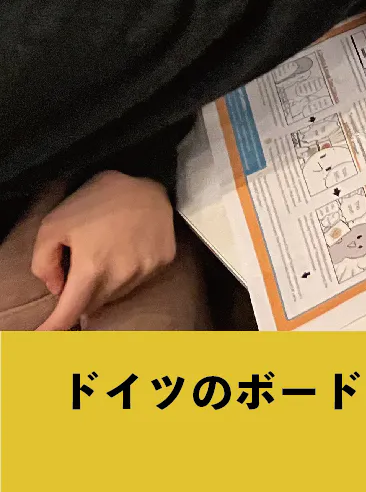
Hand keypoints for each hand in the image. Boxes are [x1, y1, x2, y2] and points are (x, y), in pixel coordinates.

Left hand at [31, 172, 175, 330]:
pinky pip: (138, 280)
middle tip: (77, 272)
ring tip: (104, 255)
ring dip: (104, 286)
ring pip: (116, 295)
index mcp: (92, 268)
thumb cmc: (96, 200)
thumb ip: (43, 264)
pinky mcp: (164, 260)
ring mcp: (146, 269)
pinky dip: (126, 274)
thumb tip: (58, 288)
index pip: (69, 313)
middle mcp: (122, 275)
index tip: (43, 343)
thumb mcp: (53, 225)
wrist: (145, 180)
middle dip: (80, 297)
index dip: (53, 331)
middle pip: (93, 305)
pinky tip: (126, 249)